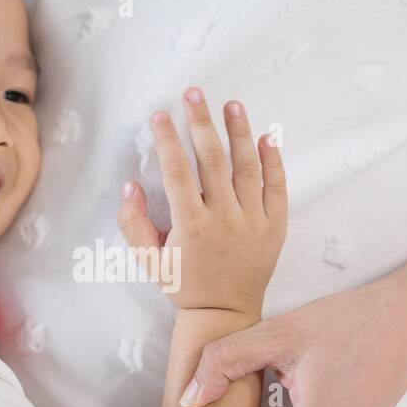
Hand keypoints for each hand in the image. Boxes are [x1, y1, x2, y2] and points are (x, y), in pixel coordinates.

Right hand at [116, 87, 286, 316]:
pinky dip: (273, 161)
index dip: (167, 140)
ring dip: (238, 132)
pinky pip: (277, 189)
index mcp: (190, 226)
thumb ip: (132, 223)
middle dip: (200, 122)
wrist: (224, 313)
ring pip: (246, 167)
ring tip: (231, 104)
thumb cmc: (183, 284)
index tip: (159, 114)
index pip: (177, 171)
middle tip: (194, 92)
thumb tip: (130, 185)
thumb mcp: (148, 260)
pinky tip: (266, 136)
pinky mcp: (275, 228)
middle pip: (212, 159)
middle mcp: (223, 219)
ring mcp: (253, 222)